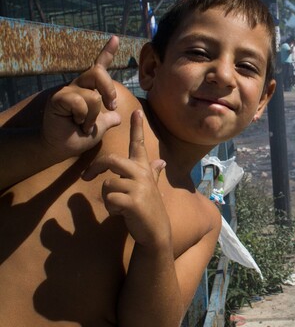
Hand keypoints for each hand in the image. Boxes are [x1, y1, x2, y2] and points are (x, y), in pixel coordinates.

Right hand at [42, 36, 121, 157]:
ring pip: (93, 96)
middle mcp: (78, 86)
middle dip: (109, 90)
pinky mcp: (58, 98)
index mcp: (89, 89)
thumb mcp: (99, 127)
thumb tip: (118, 116)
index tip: (116, 38)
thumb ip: (108, 119)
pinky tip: (76, 123)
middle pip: (98, 72)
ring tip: (84, 124)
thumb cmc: (77, 137)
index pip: (99, 67)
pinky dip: (83, 117)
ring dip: (93, 116)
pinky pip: (80, 102)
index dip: (107, 52)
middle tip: (111, 106)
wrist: (60, 148)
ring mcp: (67, 91)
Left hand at [83, 110, 169, 249]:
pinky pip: (110, 198)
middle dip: (95, 168)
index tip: (135, 111)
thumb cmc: (149, 209)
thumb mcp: (151, 188)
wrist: (155, 232)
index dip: (137, 127)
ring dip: (108, 198)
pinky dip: (111, 208)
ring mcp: (138, 187)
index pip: (139, 144)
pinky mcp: (132, 201)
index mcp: (144, 169)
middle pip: (111, 160)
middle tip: (85, 177)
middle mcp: (142, 174)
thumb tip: (161, 162)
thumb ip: (153, 173)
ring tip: (120, 206)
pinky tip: (122, 213)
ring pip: (107, 184)